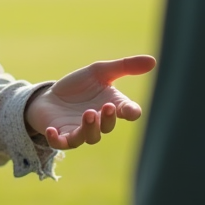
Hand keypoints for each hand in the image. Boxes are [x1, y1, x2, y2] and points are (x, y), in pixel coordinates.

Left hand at [24, 55, 156, 149]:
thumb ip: (125, 66)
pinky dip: (57, 139)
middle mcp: (99, 123)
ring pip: (89, 137)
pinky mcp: (61, 136)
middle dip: (108, 119)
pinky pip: (61, 143)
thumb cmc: (79, 86)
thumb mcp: (100, 71)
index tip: (132, 111)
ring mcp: (80, 131)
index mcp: (112, 106)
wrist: (51, 96)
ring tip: (88, 114)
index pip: (128, 112)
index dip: (131, 112)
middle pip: (108, 127)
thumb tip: (153, 61)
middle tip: (107, 107)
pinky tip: (53, 131)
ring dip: (90, 128)